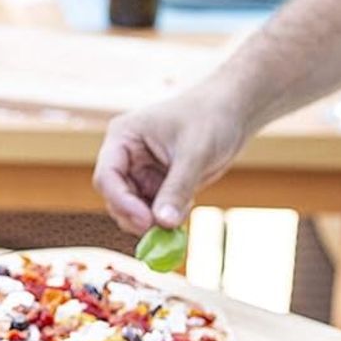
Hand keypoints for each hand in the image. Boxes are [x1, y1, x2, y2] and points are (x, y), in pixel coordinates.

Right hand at [92, 89, 252, 233]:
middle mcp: (126, 157)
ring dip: (154, 220)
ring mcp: (141, 172)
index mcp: (123, 138)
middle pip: (116, 198)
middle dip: (138, 216)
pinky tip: (187, 207)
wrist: (233, 110)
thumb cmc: (211, 117)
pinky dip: (167, 218)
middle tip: (163, 230)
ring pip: (134, 210)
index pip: (107, 176)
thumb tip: (163, 223)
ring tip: (182, 212)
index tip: (146, 221)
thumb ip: (177, 189)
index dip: (121, 202)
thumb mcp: (194, 153)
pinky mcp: (158, 184)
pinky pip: (154, 211)